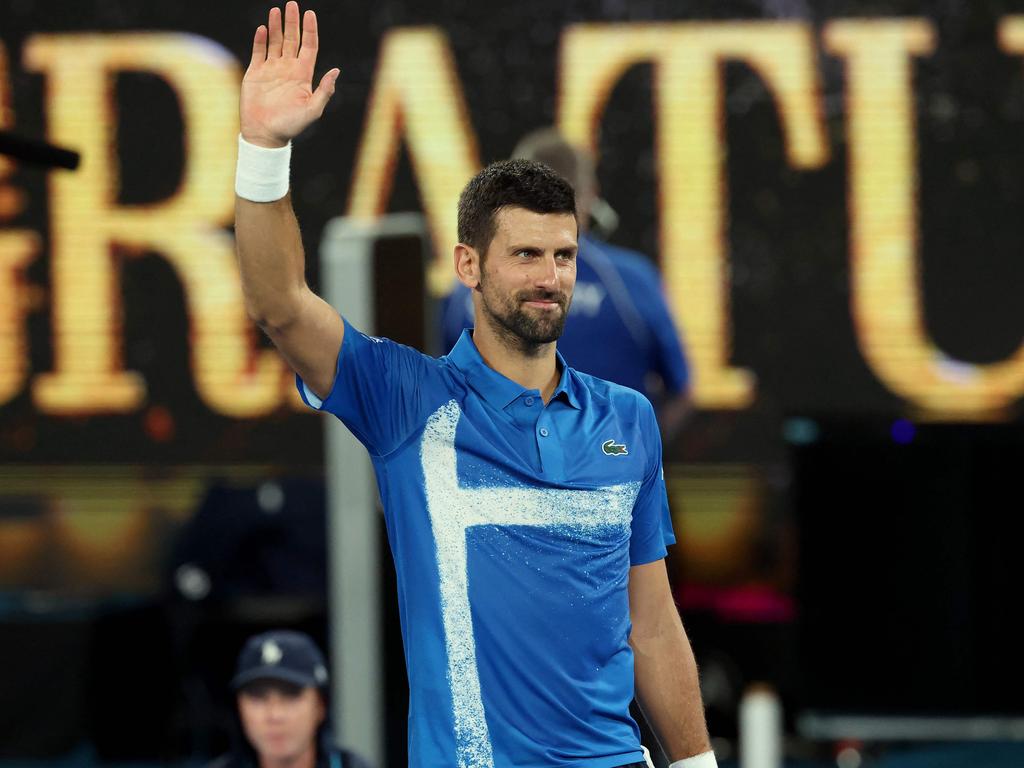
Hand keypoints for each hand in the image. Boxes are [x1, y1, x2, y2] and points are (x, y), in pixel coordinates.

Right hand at [240, 2, 339, 147]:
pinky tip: (264, 29)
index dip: (310, 30)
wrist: (265, 134)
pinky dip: (261, 40)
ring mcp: (271, 69)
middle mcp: (288, 69)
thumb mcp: (313, 109)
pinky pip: (259, 52)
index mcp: (303, 75)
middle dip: (293, 22)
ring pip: (275, 42)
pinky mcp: (256, 73)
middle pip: (292, 39)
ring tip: (277, 10)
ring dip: (276, 26)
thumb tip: (336, 70)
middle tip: (293, 4)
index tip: (310, 14)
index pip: (309, 46)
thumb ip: (325, 90)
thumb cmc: (291, 125)